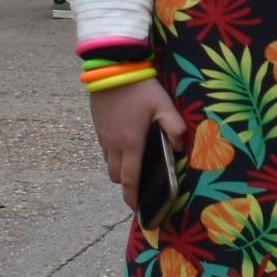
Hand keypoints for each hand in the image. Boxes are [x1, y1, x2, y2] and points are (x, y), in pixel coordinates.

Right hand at [88, 78, 186, 210]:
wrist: (111, 68)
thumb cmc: (140, 88)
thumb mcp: (163, 105)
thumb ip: (174, 127)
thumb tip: (178, 147)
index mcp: (130, 143)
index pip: (130, 179)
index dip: (133, 197)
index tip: (137, 208)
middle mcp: (113, 144)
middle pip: (116, 176)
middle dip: (127, 184)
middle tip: (140, 184)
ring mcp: (103, 136)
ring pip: (109, 163)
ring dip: (119, 168)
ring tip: (134, 163)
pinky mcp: (98, 127)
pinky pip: (105, 149)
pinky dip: (114, 154)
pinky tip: (125, 143)